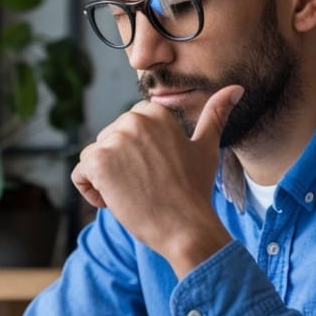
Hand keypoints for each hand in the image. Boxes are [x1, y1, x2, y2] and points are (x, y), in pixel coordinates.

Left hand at [71, 85, 243, 277]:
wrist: (186, 226)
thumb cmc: (195, 190)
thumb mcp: (207, 147)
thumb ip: (216, 114)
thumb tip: (236, 88)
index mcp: (154, 113)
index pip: (126, 131)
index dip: (137, 156)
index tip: (156, 173)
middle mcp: (132, 120)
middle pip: (107, 144)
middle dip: (120, 167)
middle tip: (147, 187)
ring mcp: (114, 140)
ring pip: (93, 159)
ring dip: (106, 180)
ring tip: (133, 194)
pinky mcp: (98, 162)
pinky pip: (80, 175)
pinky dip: (91, 192)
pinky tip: (115, 202)